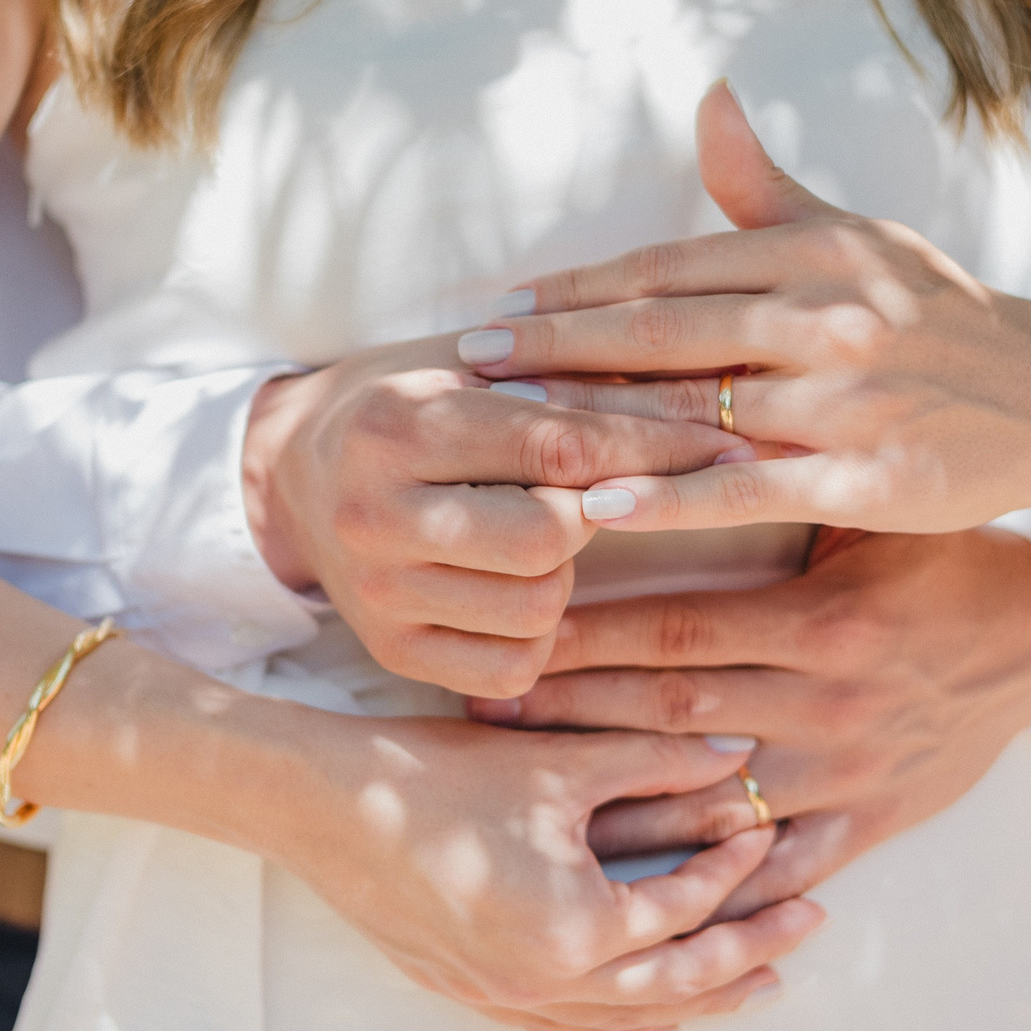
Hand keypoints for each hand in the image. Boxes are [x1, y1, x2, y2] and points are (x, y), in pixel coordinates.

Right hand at [243, 336, 748, 697]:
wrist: (294, 473)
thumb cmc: (414, 400)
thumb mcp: (474, 363)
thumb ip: (574, 376)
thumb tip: (720, 388)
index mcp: (399, 422)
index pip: (560, 443)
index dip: (660, 448)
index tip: (737, 449)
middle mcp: (374, 512)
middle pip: (550, 538)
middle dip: (594, 516)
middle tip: (589, 495)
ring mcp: (376, 592)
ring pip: (538, 608)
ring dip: (567, 575)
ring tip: (537, 535)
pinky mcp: (388, 651)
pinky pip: (512, 667)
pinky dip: (540, 632)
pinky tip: (517, 588)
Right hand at [278, 715, 821, 1030]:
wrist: (320, 806)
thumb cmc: (436, 774)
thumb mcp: (559, 760)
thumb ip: (656, 758)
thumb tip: (736, 751)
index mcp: (574, 927)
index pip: (683, 908)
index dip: (736, 871)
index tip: (771, 837)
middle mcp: (544, 982)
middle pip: (673, 984)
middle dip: (746, 957)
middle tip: (807, 931)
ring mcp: (504, 998)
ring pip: (624, 1021)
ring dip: (694, 1002)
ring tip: (752, 984)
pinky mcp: (471, 994)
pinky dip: (622, 1026)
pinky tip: (648, 1019)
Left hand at [451, 80, 1030, 536]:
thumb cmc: (938, 314)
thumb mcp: (855, 238)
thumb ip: (763, 184)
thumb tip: (708, 94)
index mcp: (812, 253)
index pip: (667, 269)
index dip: (576, 289)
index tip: (497, 304)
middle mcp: (826, 317)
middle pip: (663, 332)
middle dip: (556, 346)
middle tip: (468, 359)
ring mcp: (847, 400)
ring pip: (696, 407)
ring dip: (592, 419)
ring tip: (507, 431)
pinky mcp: (868, 477)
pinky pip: (749, 488)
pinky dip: (671, 495)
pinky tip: (597, 505)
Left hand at [462, 526, 1030, 918]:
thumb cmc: (936, 551)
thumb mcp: (863, 510)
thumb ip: (770, 489)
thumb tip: (656, 434)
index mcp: (820, 621)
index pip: (674, 630)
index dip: (583, 637)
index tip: (511, 635)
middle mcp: (829, 703)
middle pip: (670, 715)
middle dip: (571, 718)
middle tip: (485, 720)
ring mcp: (849, 771)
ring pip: (710, 800)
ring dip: (616, 806)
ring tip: (529, 808)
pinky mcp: (873, 822)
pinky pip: (783, 865)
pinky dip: (716, 882)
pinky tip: (644, 892)